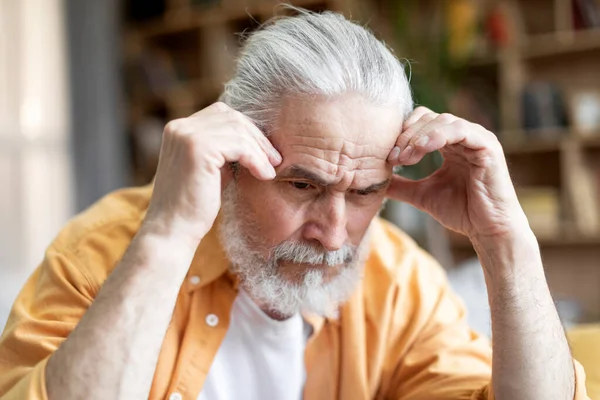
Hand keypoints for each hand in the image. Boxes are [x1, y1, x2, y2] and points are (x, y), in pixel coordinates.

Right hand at [143, 102, 281, 244]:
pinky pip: (240, 145)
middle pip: (231, 117)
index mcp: (178, 129)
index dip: (247, 129)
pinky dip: (256, 159)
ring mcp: (187, 135)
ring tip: (271, 170)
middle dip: (257, 137)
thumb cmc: (193, 207)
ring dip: (260, 150)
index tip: (265, 151)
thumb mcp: (211, 170)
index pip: (221, 114)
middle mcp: (179, 127)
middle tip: (275, 159)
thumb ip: (224, 151)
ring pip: (238, 129)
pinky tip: (265, 175)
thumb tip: (253, 140)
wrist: (173, 231)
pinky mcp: (198, 148)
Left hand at [386, 106, 526, 240]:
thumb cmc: (461, 212)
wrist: (487, 230)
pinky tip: (423, 148)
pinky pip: (461, 130)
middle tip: (393, 158)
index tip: (387, 157)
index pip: (421, 122)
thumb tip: (374, 180)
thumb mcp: (421, 194)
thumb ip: (400, 184)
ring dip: (419, 136)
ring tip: (405, 157)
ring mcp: (477, 138)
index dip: (402, 134)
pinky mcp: (488, 146)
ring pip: (442, 121)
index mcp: (449, 143)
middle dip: (407, 136)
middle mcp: (463, 136)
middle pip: (428, 118)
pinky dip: (439, 135)